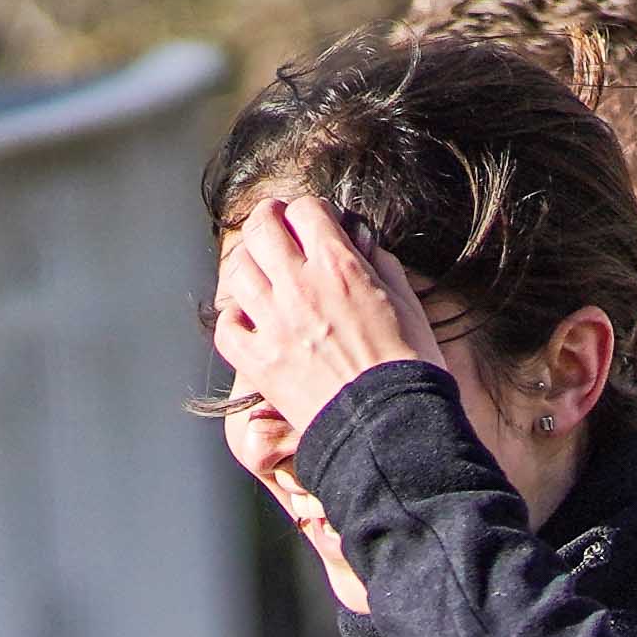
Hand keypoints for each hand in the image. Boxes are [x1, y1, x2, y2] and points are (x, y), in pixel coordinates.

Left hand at [214, 199, 446, 449]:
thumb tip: (362, 245)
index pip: (306, 209)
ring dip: (247, 265)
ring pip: (237, 271)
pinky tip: (249, 321)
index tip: (314, 224)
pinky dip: (234, 319)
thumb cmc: (410, 366)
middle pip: (260, 227)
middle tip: (274, 228)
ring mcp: (274, 325)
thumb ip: (380, 264)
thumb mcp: (407, 301)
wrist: (392, 427)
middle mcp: (299, 287)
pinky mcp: (260, 364)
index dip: (309, 212)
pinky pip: (226, 328)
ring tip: (260, 273)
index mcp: (339, 266)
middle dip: (268, 220)